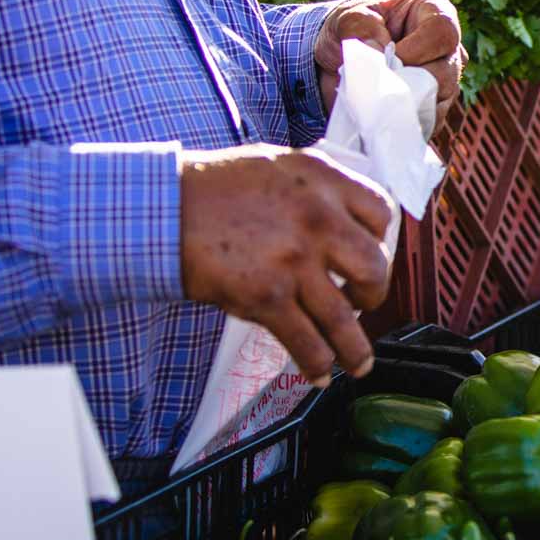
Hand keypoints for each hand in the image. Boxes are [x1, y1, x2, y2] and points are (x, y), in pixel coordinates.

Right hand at [180, 145, 395, 379]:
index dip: (379, 242)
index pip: (379, 214)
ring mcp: (294, 260)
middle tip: (363, 304)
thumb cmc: (212, 189)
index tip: (371, 257)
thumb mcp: (277, 167)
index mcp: (322, 181)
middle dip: (374, 295)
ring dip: (355, 348)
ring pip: (344, 318)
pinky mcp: (267, 296)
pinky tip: (319, 373)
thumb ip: (315, 190)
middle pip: (373, 268)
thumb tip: (343, 220)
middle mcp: (317, 218)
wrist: (160, 209)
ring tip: (359, 363)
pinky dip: (317, 364)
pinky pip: (306, 342)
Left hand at [315, 0, 465, 127]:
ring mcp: (445, 81)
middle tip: (377, 85)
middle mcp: (448, 48)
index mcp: (434, 13)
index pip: (442, 32)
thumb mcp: (349, 18)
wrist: (339, 60)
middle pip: (447, 72)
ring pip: (440, 100)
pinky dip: (404, 121)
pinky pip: (429, 122)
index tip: (387, 58)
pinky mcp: (434, 109)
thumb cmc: (352, 29)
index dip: (417, 49)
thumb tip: (379, 51)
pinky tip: (382, 114)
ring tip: (375, 99)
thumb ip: (362, 28)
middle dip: (410, 82)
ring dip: (405, 104)